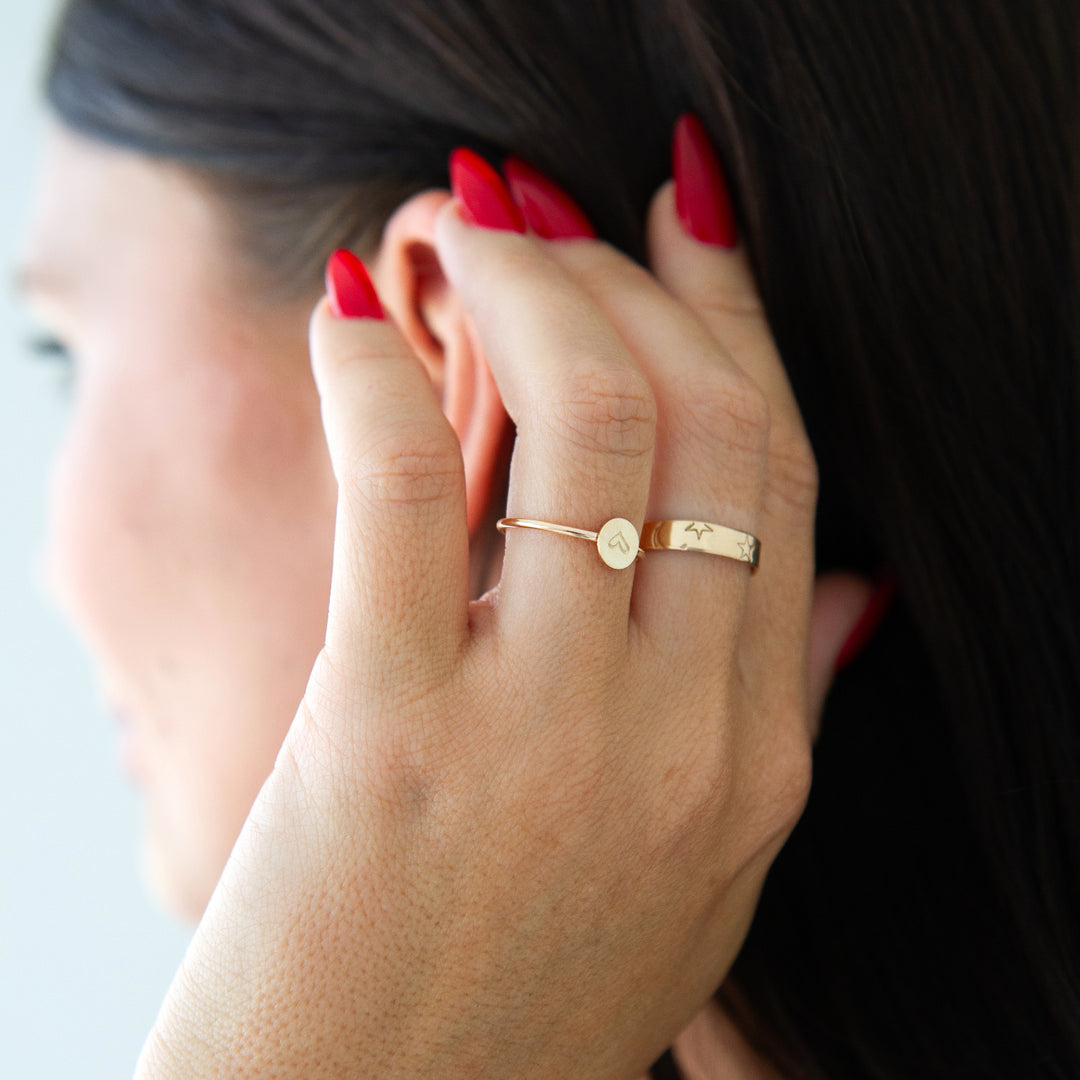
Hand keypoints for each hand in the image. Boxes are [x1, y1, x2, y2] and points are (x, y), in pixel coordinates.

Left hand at [136, 170, 870, 1078]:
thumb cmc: (523, 1000)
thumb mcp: (703, 880)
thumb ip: (772, 720)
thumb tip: (845, 587)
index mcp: (755, 756)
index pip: (783, 473)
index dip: (736, 321)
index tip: (685, 225)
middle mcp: (678, 733)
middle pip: (705, 420)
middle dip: (628, 277)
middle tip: (554, 217)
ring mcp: (543, 733)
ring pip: (591, 423)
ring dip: (528, 287)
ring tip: (470, 230)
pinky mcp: (388, 736)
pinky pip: (404, 492)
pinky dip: (375, 370)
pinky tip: (351, 308)